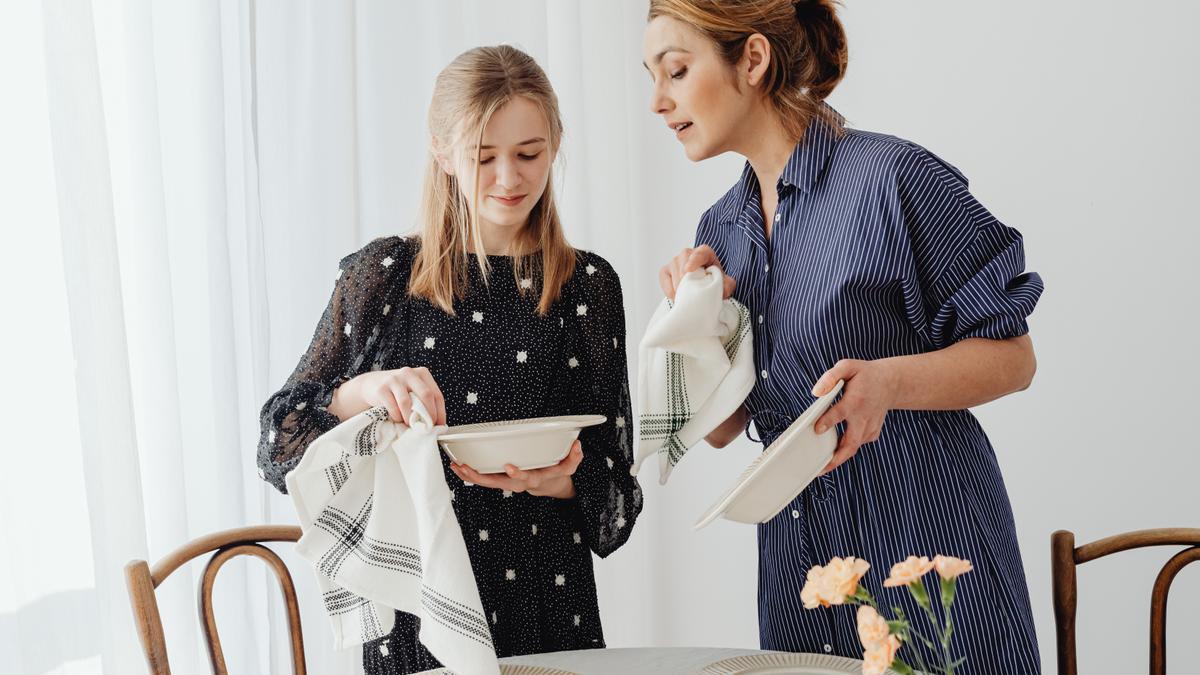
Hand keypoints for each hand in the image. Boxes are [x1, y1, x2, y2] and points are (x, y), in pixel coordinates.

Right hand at [334, 366, 446, 425]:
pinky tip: (397, 419)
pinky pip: (393, 407)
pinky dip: (397, 416)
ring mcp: (394, 379)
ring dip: (410, 418)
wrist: (371, 384)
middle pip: (426, 395)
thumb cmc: (398, 391)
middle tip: (427, 427)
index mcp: (422, 373)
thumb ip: (424, 401)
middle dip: (428, 415)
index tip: (440, 425)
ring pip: (407, 402)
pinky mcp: (381, 388)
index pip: (436, 394)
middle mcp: (409, 373)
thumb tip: (436, 423)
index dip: (440, 412)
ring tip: (410, 425)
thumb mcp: (413, 390)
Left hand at [450, 440, 582, 498]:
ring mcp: (508, 483)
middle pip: (497, 483)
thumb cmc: (555, 472)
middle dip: (481, 477)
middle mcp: (518, 483)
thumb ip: (574, 457)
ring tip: (457, 466)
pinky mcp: (501, 480)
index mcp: (533, 479)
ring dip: (470, 476)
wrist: (549, 485)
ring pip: (487, 483)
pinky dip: (470, 475)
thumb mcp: (568, 466)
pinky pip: (484, 480)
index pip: (524, 478)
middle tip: (467, 468)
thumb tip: (578, 445)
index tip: (509, 465)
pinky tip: (458, 467)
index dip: (517, 473)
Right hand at [658, 245, 735, 299]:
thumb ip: (728, 285)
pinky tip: (679, 297)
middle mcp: (687, 253)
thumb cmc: (713, 280)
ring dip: (681, 290)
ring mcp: (674, 261)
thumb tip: (723, 289)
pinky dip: (671, 292)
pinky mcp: (665, 271)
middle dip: (689, 284)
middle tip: (696, 296)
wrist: (703, 283)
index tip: (689, 269)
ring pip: (674, 277)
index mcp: (704, 252)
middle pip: (684, 268)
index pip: (699, 254)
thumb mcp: (725, 282)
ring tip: (689, 297)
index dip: (694, 260)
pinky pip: (665, 282)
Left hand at [811, 359, 899, 474]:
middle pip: (851, 443)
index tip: (817, 429)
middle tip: (820, 470)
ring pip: (853, 447)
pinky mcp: (872, 434)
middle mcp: (864, 417)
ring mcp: (870, 428)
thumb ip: (831, 377)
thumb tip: (816, 392)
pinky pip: (856, 444)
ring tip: (821, 466)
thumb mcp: (847, 367)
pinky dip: (845, 449)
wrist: (890, 383)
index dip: (828, 421)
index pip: (840, 413)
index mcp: (856, 401)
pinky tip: (832, 450)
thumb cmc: (865, 375)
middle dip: (836, 458)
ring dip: (838, 458)